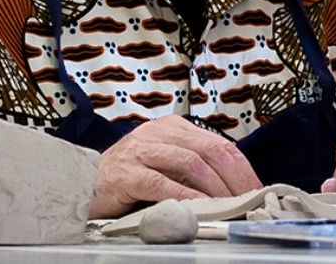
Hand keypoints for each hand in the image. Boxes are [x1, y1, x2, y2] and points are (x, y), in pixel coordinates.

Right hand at [89, 114, 262, 218]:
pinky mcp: (126, 173)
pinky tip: (199, 207)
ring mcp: (142, 151)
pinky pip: (162, 183)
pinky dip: (185, 196)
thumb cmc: (128, 176)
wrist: (80, 183)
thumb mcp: (165, 163)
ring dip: (215, 187)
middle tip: (249, 199)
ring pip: (190, 163)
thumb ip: (194, 167)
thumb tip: (233, 186)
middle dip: (235, 177)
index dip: (241, 166)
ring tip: (230, 205)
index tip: (256, 188)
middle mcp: (159, 133)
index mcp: (174, 127)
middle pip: (210, 150)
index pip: (218, 142)